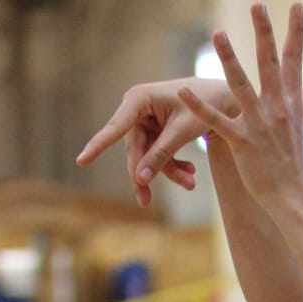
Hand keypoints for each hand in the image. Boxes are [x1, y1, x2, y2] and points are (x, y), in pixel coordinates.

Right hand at [77, 78, 238, 205]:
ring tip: (191, 183)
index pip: (116, 127)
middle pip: (134, 150)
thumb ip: (161, 155)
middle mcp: (136, 108)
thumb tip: (140, 180)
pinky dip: (173, 165)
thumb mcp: (182, 132)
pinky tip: (190, 172)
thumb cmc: (204, 107)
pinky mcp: (154, 131)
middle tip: (146, 201)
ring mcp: (144, 121)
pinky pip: (157, 155)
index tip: (81, 161)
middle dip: (149, 173)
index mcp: (139, 99)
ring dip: (169, 172)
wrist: (221, 99)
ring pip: (147, 157)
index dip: (98, 145)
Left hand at [175, 4, 302, 204]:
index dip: (296, 32)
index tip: (296, 6)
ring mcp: (259, 124)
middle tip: (257, 4)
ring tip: (217, 33)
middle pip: (270, 63)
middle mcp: (278, 108)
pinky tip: (183, 90)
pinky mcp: (241, 142)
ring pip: (241, 85)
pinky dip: (199, 106)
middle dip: (264, 32)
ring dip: (229, 58)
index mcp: (293, 104)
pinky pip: (216, 121)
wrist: (294, 199)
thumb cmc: (301, 169)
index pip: (295, 61)